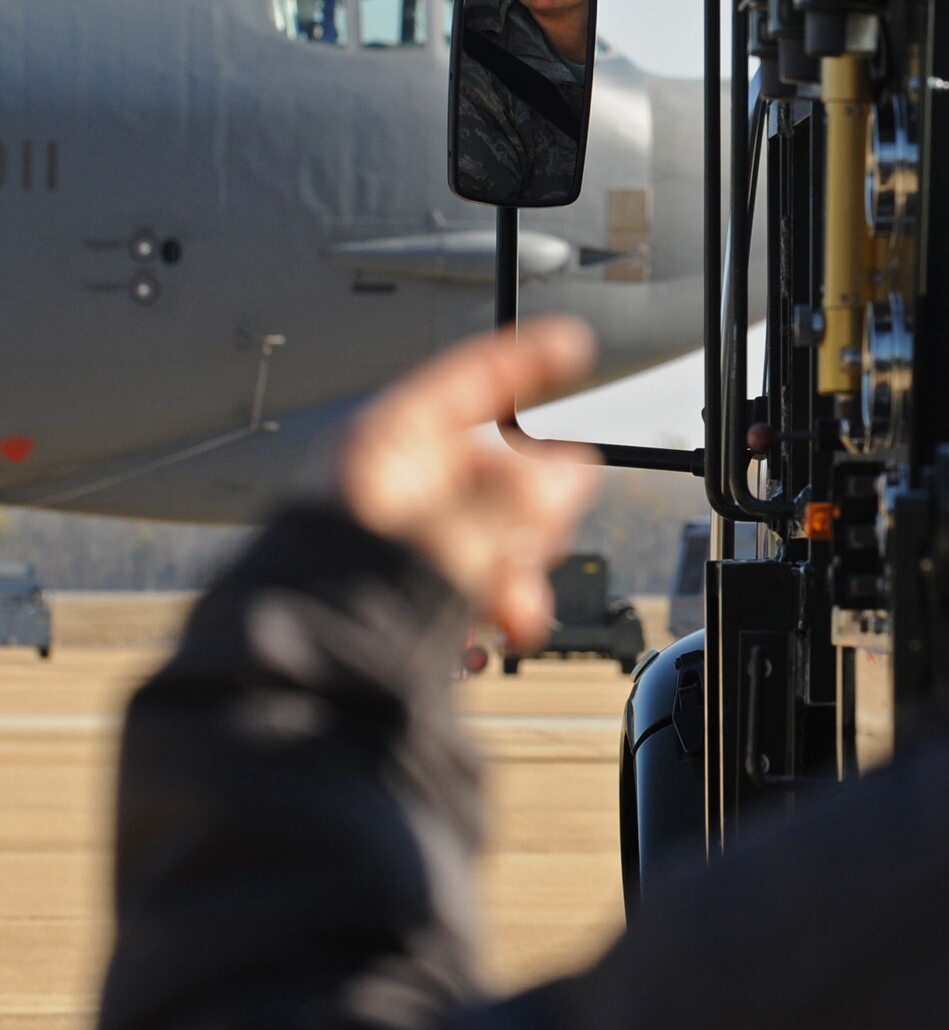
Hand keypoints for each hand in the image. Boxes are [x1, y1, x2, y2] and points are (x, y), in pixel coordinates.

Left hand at [337, 318, 601, 649]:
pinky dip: (483, 601)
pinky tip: (486, 636)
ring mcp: (388, 531)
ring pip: (479, 527)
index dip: (525, 361)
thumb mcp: (453, 538)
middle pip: (487, 467)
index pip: (468, 380)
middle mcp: (386, 480)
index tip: (573, 346)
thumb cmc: (349, 598)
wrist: (293, 683)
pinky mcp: (388, 582)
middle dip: (531, 515)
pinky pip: (457, 574)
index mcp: (386, 444)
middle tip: (549, 545)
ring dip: (514, 571)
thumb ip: (518, 500)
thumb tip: (568, 472)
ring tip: (517, 617)